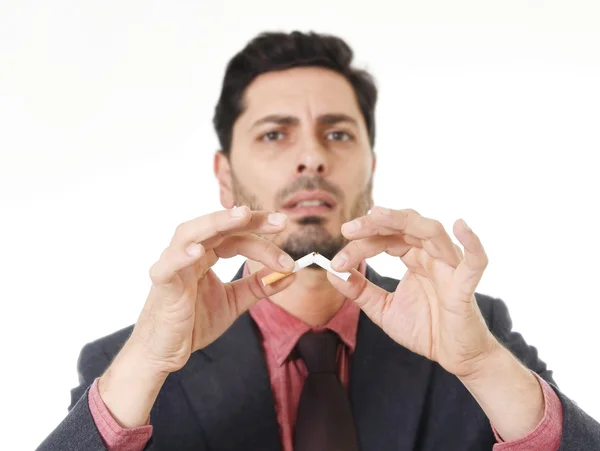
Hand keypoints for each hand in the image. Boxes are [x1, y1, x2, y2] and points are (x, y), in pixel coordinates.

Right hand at [127, 206, 295, 374]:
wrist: (165, 353)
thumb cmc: (193, 323)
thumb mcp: (234, 301)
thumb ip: (259, 286)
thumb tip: (292, 274)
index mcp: (206, 255)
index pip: (235, 236)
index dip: (262, 237)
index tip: (289, 250)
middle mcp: (188, 254)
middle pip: (218, 227)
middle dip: (248, 220)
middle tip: (280, 221)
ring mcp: (173, 266)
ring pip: (190, 233)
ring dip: (216, 223)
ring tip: (241, 215)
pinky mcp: (162, 286)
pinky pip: (167, 267)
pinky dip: (180, 257)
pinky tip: (197, 252)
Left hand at [328, 206, 498, 378]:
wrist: (453, 357)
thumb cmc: (425, 329)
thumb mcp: (382, 309)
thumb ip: (359, 291)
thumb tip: (331, 273)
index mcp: (414, 257)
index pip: (385, 239)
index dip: (359, 245)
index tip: (336, 262)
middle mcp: (432, 255)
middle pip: (405, 226)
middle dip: (375, 224)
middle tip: (348, 229)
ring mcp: (450, 267)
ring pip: (432, 231)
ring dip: (404, 221)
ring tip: (377, 214)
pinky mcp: (465, 287)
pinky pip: (475, 262)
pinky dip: (472, 242)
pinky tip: (461, 226)